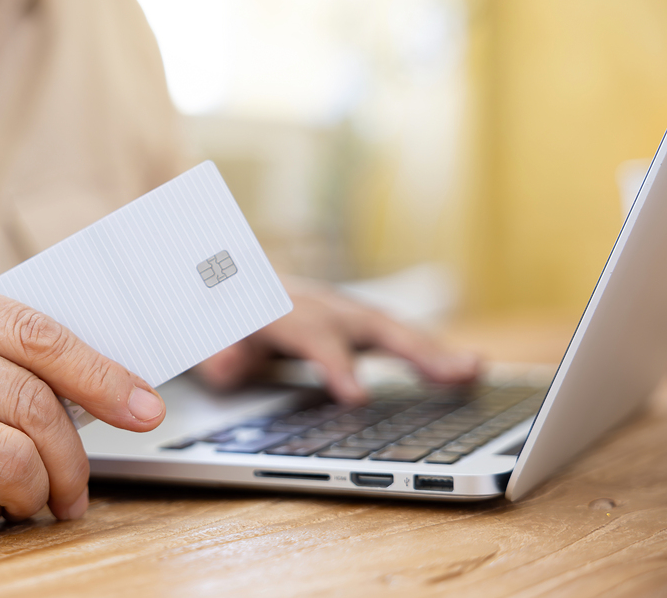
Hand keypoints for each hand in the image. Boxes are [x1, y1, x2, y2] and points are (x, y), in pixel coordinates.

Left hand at [196, 276, 479, 403]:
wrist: (223, 276)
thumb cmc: (216, 315)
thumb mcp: (200, 335)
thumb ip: (215, 351)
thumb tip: (226, 363)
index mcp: (278, 308)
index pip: (313, 337)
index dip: (336, 366)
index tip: (359, 399)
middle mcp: (316, 303)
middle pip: (369, 324)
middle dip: (412, 349)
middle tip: (454, 374)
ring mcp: (339, 309)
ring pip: (392, 327)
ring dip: (434, 350)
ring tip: (475, 371)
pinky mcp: (353, 321)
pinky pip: (395, 335)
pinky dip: (430, 351)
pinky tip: (464, 371)